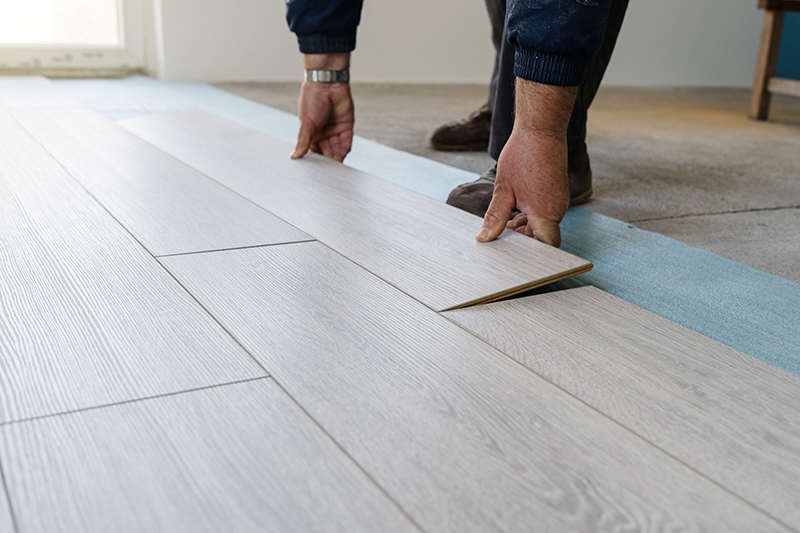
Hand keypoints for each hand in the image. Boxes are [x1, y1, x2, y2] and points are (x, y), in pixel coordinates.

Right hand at [291, 53, 353, 162]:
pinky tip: (342, 158)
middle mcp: (323, 133)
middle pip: (327, 152)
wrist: (327, 84)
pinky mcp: (347, 127)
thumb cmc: (312, 100)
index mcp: (311, 133)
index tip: (315, 171)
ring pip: (337, 149)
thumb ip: (303, 141)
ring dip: (336, 157)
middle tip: (327, 172)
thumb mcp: (306, 123)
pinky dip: (344, 151)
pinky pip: (346, 142)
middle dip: (328, 161)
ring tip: (335, 167)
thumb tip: (294, 156)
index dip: (315, 160)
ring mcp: (335, 130)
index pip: (313, 151)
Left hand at [477, 129, 569, 246]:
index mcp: (544, 212)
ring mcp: (559, 201)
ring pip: (543, 225)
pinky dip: (531, 218)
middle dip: (524, 241)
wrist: (541, 130)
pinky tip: (514, 213)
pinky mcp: (556, 194)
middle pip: (543, 237)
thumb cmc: (523, 155)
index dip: (536, 257)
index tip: (518, 258)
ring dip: (525, 228)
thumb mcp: (503, 189)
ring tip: (505, 223)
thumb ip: (495, 217)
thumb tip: (484, 237)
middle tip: (501, 238)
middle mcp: (556, 209)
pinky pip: (545, 214)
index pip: (548, 246)